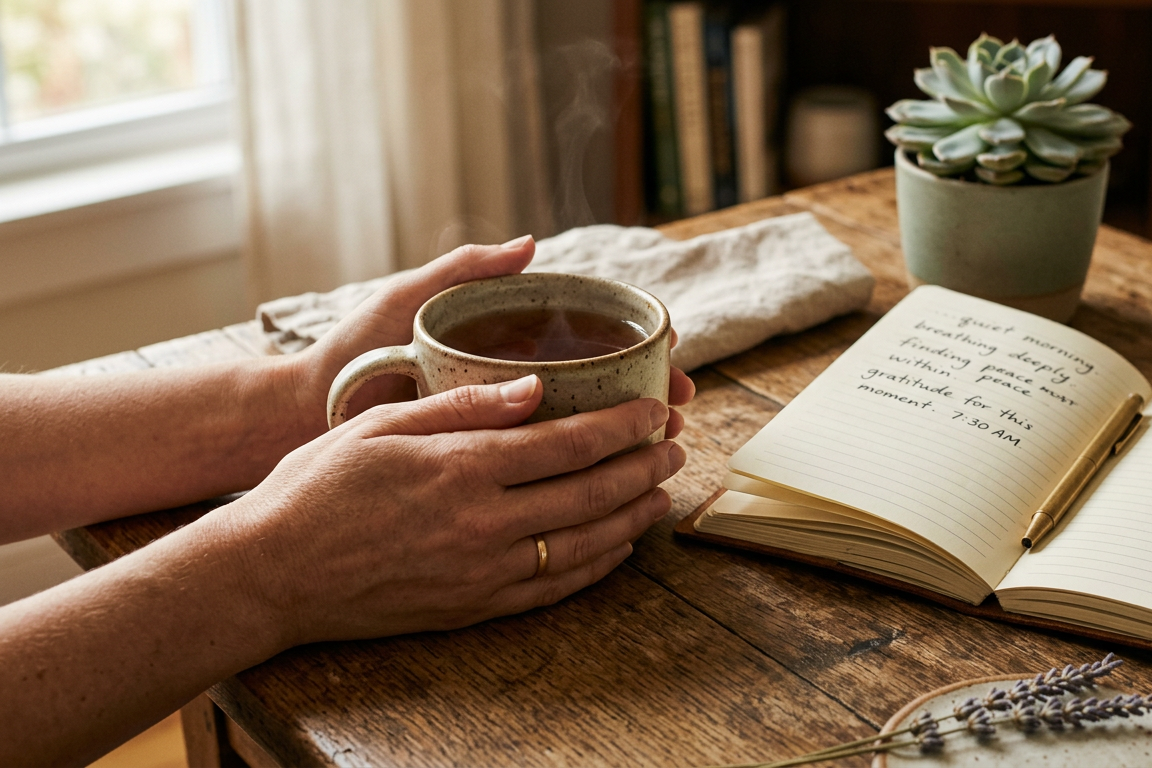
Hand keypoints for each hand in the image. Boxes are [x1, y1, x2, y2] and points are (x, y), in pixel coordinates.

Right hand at [223, 375, 685, 645]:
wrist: (270, 573)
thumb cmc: (316, 488)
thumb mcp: (381, 425)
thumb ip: (463, 405)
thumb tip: (534, 387)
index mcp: (461, 467)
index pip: (566, 442)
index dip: (620, 425)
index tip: (652, 408)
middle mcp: (482, 523)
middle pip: (589, 493)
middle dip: (641, 466)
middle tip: (674, 445)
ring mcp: (481, 571)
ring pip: (583, 543)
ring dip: (631, 515)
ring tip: (660, 491)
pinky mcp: (474, 607)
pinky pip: (554, 587)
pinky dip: (596, 566)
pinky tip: (617, 547)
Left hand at [287, 236, 696, 438]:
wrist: (297, 412)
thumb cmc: (351, 349)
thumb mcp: (407, 298)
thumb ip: (464, 268)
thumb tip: (531, 244)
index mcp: (504, 343)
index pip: (589, 339)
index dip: (638, 341)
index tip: (673, 345)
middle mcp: (511, 383)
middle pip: (600, 388)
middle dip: (647, 395)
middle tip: (681, 407)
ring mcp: (501, 426)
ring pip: (584, 433)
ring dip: (629, 438)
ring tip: (661, 445)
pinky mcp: (486, 464)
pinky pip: (548, 470)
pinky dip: (587, 475)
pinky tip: (616, 488)